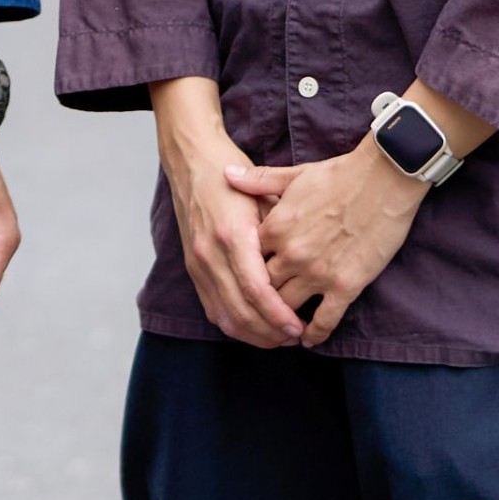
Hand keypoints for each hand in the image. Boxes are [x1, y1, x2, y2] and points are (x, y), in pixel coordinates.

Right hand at [148, 77, 305, 349]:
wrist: (191, 161)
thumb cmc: (231, 174)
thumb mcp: (263, 196)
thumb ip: (280, 233)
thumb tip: (307, 267)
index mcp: (232, 234)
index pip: (256, 290)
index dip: (279, 315)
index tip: (300, 327)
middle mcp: (210, 253)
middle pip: (240, 311)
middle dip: (271, 332)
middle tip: (297, 337)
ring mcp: (198, 263)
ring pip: (225, 317)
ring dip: (254, 334)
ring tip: (281, 337)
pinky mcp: (192, 269)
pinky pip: (213, 309)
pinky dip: (235, 325)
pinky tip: (257, 329)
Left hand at [226, 144, 422, 347]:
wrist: (384, 179)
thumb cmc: (339, 175)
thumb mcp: (294, 175)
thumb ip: (258, 180)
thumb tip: (226, 173)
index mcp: (276, 227)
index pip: (248, 259)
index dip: (245, 270)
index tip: (245, 278)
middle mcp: (291, 254)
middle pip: (263, 287)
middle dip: (259, 300)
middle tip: (257, 312)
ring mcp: (318, 272)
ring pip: (287, 307)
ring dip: (282, 320)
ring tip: (280, 328)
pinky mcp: (345, 285)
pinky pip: (324, 319)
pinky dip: (315, 333)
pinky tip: (309, 339)